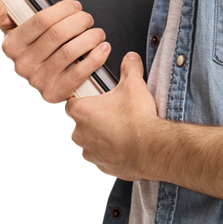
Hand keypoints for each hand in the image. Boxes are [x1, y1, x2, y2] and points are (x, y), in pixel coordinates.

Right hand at [0, 0, 110, 103]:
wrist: (50, 80)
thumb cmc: (38, 50)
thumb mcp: (18, 32)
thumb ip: (5, 17)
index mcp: (12, 45)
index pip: (42, 20)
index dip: (64, 9)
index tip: (75, 6)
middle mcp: (23, 64)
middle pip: (58, 33)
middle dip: (80, 21)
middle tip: (88, 19)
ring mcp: (38, 80)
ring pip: (71, 51)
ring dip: (91, 37)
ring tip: (97, 33)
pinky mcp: (55, 93)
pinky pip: (80, 73)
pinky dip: (96, 57)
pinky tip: (103, 48)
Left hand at [65, 53, 158, 179]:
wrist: (150, 148)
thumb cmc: (137, 119)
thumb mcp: (134, 84)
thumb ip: (129, 68)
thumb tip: (130, 58)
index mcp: (82, 111)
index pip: (72, 99)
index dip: (86, 95)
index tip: (99, 94)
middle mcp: (80, 133)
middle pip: (83, 120)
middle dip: (97, 115)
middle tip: (116, 108)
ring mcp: (90, 151)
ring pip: (92, 138)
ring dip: (103, 133)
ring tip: (123, 125)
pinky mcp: (101, 165)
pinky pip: (102, 154)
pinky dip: (112, 148)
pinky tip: (127, 140)